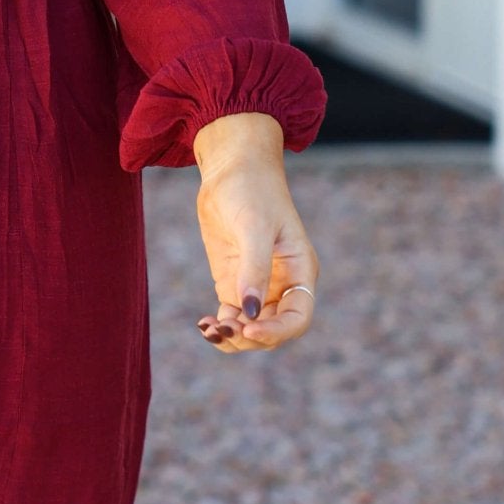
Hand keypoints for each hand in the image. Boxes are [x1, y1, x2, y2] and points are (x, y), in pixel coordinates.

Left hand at [191, 115, 319, 353]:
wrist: (231, 167)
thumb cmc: (251, 188)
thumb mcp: (254, 226)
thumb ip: (254, 269)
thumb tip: (248, 313)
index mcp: (299, 270)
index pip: (297, 317)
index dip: (277, 331)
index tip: (248, 329)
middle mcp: (282, 283)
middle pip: (273, 329)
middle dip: (249, 337)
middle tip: (221, 330)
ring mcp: (257, 284)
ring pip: (250, 327)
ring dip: (232, 336)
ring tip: (209, 331)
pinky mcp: (234, 281)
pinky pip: (232, 315)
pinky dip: (220, 326)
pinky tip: (204, 325)